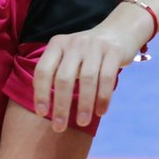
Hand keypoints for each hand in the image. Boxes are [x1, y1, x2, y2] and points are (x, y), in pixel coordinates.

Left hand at [33, 17, 141, 132]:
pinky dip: (103, 97)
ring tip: (82, 122)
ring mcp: (95, 46)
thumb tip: (43, 107)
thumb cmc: (86, 53)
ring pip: (87, 79)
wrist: (118, 31)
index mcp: (57, 44)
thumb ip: (55, 73)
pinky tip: (101, 112)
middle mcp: (74, 43)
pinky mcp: (113, 51)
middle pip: (64, 78)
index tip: (42, 113)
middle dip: (61, 105)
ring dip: (84, 105)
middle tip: (59, 127)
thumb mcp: (68, 55)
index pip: (43, 70)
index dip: (40, 93)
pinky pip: (107, 78)